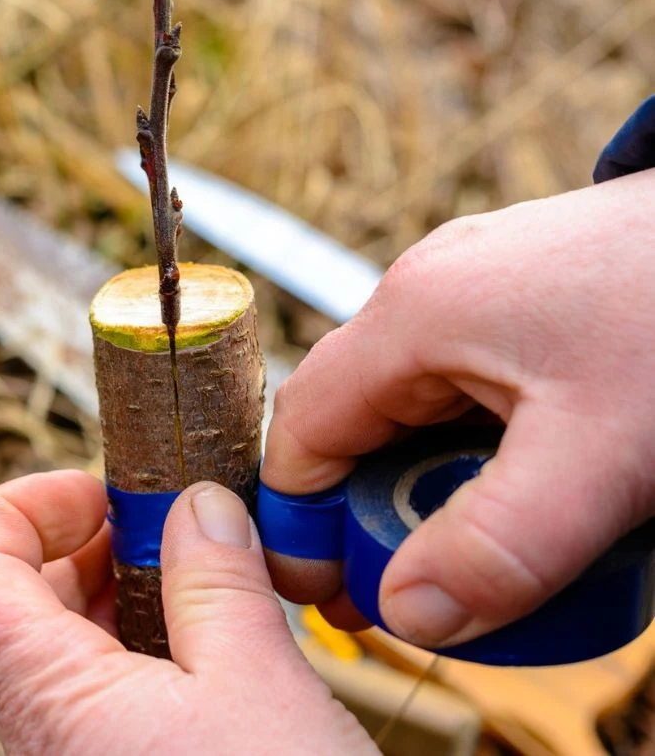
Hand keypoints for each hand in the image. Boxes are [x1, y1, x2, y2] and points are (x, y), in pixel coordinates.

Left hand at [0, 470, 374, 754]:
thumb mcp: (258, 686)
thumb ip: (217, 582)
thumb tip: (197, 505)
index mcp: (44, 694)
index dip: (19, 505)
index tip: (98, 489)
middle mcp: (37, 732)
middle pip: (15, 598)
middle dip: (87, 542)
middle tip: (167, 526)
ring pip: (61, 648)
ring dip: (122, 594)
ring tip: (203, 577)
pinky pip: (99, 696)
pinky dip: (143, 647)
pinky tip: (213, 644)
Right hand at [263, 169, 654, 647]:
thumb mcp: (600, 456)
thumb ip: (498, 544)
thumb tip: (403, 614)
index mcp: (413, 315)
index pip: (304, 427)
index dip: (298, 519)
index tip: (322, 596)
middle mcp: (427, 290)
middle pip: (356, 418)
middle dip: (371, 511)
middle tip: (415, 593)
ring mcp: (476, 285)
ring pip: (415, 405)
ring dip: (431, 482)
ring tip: (485, 547)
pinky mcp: (525, 294)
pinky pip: (468, 384)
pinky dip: (478, 446)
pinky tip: (532, 483)